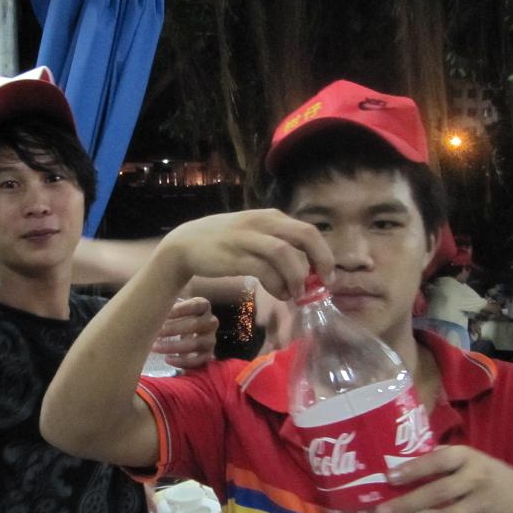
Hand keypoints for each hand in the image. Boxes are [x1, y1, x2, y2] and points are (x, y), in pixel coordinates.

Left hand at [152, 297, 218, 368]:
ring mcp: (211, 339)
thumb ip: (167, 302)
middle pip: (195, 324)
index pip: (195, 305)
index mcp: (204, 306)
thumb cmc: (176, 314)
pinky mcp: (208, 355)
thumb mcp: (175, 303)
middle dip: (172, 329)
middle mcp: (210, 322)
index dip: (180, 309)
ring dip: (174, 346)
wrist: (186, 329)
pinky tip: (167, 359)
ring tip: (155, 347)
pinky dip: (182, 361)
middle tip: (155, 332)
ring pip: (196, 343)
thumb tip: (150, 306)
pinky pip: (197, 360)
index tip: (162, 312)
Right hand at [161, 209, 333, 300]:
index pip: (309, 231)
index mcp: (271, 217)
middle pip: (305, 235)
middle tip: (324, 283)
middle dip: (321, 261)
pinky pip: (265, 269)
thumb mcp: (254, 235)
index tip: (328, 276)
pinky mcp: (235, 256)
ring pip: (286, 253)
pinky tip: (280, 294)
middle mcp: (263, 222)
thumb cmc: (224, 243)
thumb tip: (306, 270)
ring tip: (297, 293)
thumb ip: (278, 246)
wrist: (185, 244)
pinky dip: (278, 284)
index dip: (324, 254)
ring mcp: (248, 238)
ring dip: (298, 276)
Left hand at [374, 444, 512, 512]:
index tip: (390, 477)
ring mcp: (479, 508)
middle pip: (440, 493)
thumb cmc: (486, 477)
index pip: (440, 461)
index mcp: (468, 459)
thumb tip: (398, 465)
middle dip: (410, 504)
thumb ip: (441, 461)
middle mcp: (475, 482)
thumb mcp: (471, 460)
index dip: (416, 468)